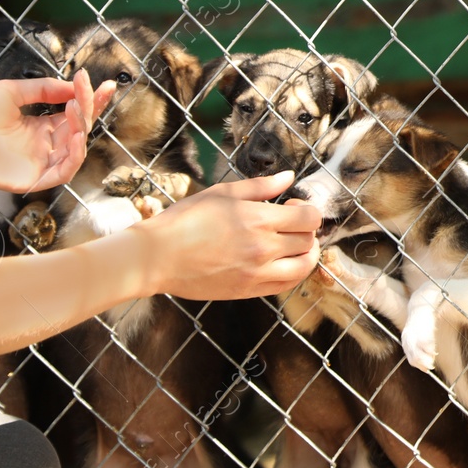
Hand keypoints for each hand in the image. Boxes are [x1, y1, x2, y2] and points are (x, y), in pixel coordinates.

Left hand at [0, 71, 114, 193]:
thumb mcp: (10, 91)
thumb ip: (43, 89)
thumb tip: (72, 85)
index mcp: (38, 126)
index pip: (73, 114)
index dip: (92, 100)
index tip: (107, 84)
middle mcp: (43, 145)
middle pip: (79, 128)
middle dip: (90, 108)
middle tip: (88, 89)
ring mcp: (39, 163)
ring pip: (76, 149)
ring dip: (82, 128)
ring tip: (75, 108)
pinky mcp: (33, 179)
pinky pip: (64, 171)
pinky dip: (74, 155)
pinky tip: (75, 136)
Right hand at [141, 171, 322, 299]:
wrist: (157, 257)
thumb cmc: (186, 220)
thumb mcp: (222, 193)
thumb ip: (261, 186)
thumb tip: (289, 177)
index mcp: (259, 219)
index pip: (309, 218)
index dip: (307, 210)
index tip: (293, 206)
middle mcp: (263, 247)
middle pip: (308, 241)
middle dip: (306, 230)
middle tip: (290, 224)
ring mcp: (257, 272)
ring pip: (304, 267)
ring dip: (306, 255)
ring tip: (294, 246)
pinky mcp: (248, 291)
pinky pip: (285, 285)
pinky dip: (293, 273)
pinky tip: (283, 263)